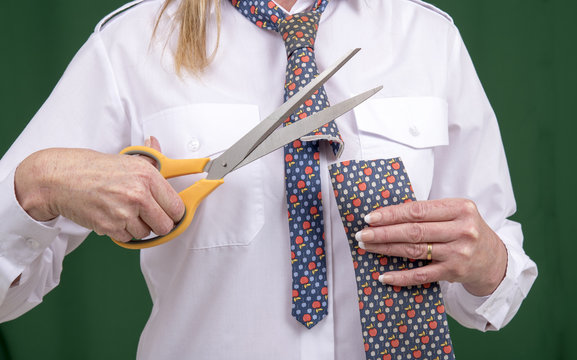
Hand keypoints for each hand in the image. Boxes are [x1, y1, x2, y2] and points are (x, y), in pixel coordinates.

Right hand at [14, 137, 184, 241]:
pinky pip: (128, 238)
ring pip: (146, 234)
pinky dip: (123, 232)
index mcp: (148, 176)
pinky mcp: (110, 227)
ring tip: (126, 212)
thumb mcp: (127, 158)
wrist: (60, 179)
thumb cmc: (92, 168)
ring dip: (139, 227)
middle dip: (160, 224)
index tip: (171, 213)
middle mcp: (138, 194)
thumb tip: (157, 143)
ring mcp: (124, 212)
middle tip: (151, 217)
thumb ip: (149, 157)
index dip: (174, 212)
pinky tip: (114, 217)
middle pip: (166, 226)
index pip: (177, 206)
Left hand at [355, 198, 507, 295]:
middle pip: (414, 230)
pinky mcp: (454, 272)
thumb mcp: (456, 213)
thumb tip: (387, 214)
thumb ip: (429, 212)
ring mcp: (459, 253)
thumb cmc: (467, 230)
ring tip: (367, 246)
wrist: (494, 259)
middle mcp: (462, 230)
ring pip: (414, 250)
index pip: (418, 210)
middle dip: (383, 232)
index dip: (392, 214)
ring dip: (386, 249)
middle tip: (362, 233)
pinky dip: (401, 276)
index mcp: (461, 208)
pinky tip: (383, 275)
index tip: (370, 217)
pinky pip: (422, 275)